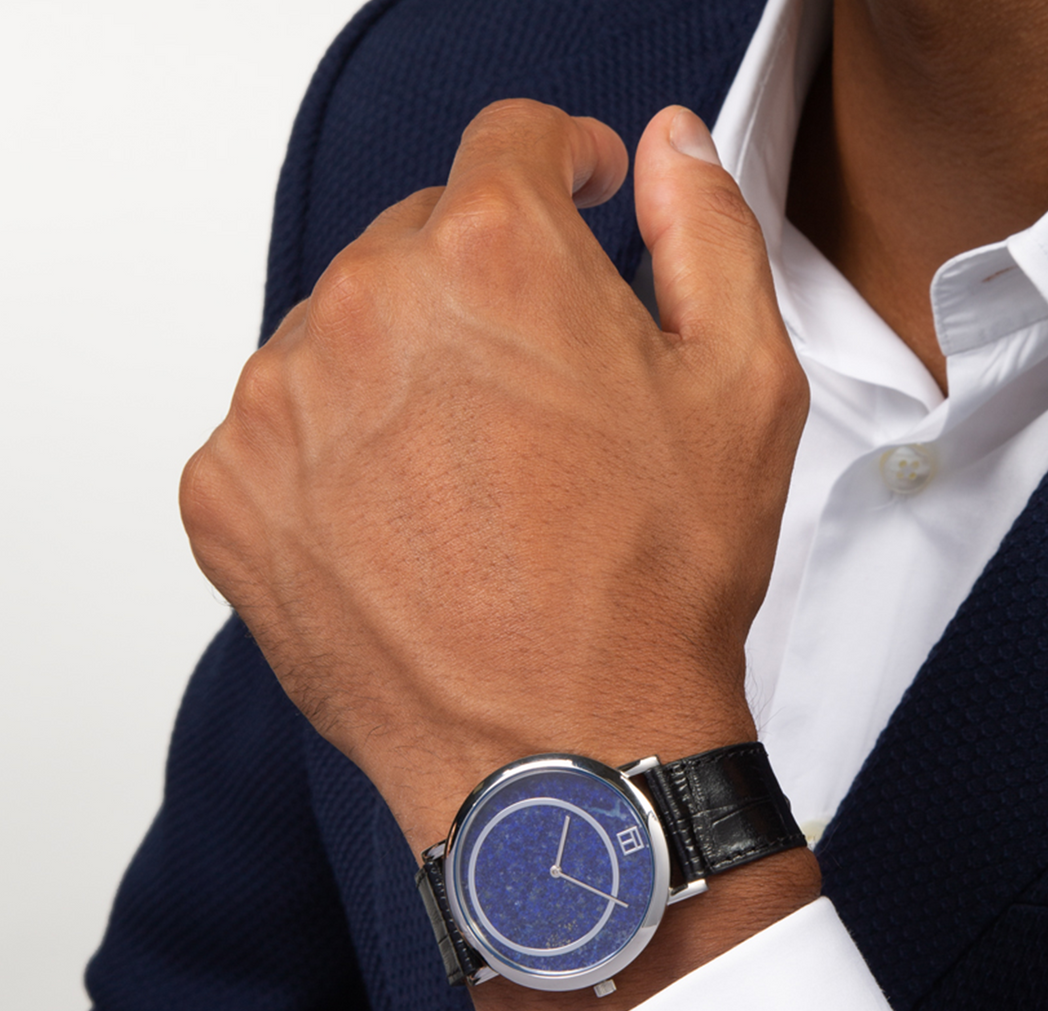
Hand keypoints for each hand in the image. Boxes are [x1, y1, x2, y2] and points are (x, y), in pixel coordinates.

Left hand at [180, 100, 819, 1010]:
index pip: (510, 144)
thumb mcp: (746, 392)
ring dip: (408, 381)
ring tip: (480, 487)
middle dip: (488, 297)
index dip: (561, 166)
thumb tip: (665, 152)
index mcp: (495, 259)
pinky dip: (339, 462)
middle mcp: (366, 310)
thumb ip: (708, 233)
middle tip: (548, 400)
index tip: (576, 201)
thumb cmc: (654, 595)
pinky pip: (283, 433)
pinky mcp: (231, 495)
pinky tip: (412, 529)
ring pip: (345, 339)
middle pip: (421, 245)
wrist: (566, 759)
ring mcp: (282, 407)